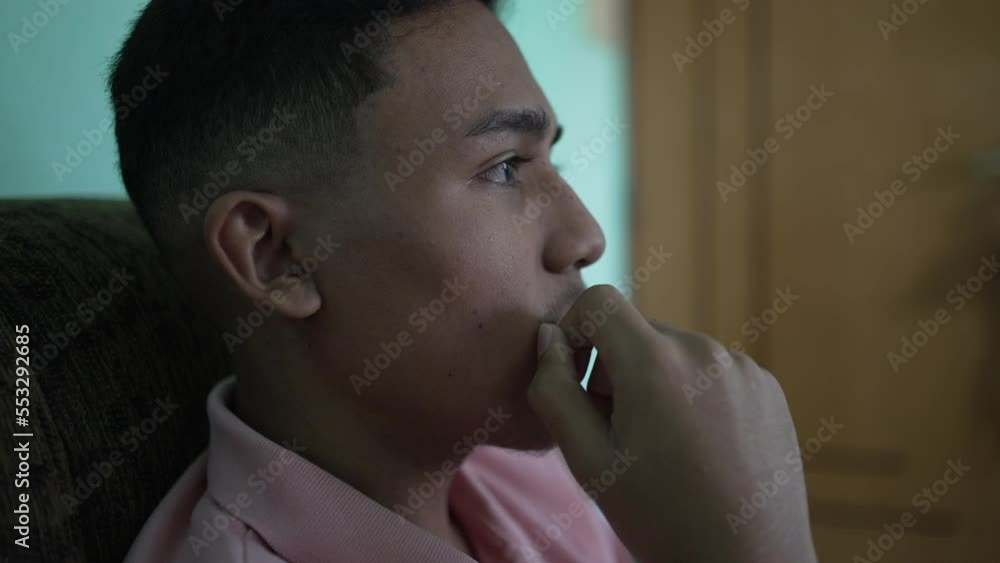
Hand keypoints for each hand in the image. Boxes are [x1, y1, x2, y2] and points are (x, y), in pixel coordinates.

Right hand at [527, 285, 816, 562]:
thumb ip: (554, 390)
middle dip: (616, 368)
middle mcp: (704, 350)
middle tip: (619, 431)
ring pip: (674, 351)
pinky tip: (699, 447)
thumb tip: (548, 337)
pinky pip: (712, 369)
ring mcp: (743, 367)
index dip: (574, 331)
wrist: (747, 562)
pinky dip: (694, 393)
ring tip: (663, 446)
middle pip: (636, 330)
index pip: (598, 301)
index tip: (577, 379)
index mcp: (656, 364)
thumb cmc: (659, 517)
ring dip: (656, 382)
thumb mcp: (587, 460)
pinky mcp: (767, 386)